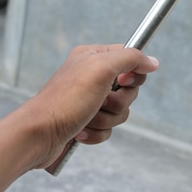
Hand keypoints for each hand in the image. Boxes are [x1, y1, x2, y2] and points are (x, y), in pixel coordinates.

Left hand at [23, 45, 158, 168]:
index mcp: (93, 56)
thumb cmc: (66, 100)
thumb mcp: (101, 69)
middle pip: (129, 88)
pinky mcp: (85, 121)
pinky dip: (97, 133)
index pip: (129, 58)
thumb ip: (130, 59)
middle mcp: (91, 75)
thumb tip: (152, 61)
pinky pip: (108, 128)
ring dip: (107, 119)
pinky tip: (81, 131)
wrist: (39, 134)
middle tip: (101, 101)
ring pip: (120, 111)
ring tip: (87, 118)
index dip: (132, 73)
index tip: (122, 81)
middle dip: (118, 102)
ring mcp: (88, 99)